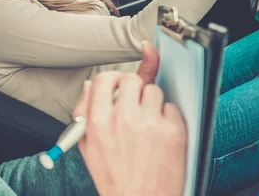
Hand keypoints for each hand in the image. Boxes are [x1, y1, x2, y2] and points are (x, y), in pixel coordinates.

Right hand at [74, 44, 186, 195]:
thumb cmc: (114, 178)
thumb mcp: (88, 145)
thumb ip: (85, 111)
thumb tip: (90, 87)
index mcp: (99, 121)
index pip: (104, 79)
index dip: (112, 79)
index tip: (117, 84)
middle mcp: (124, 118)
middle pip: (131, 79)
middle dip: (133, 88)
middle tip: (133, 102)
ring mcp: (150, 123)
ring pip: (154, 90)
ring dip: (151, 102)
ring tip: (147, 121)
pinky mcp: (173, 131)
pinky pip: (172, 107)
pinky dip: (168, 117)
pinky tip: (160, 133)